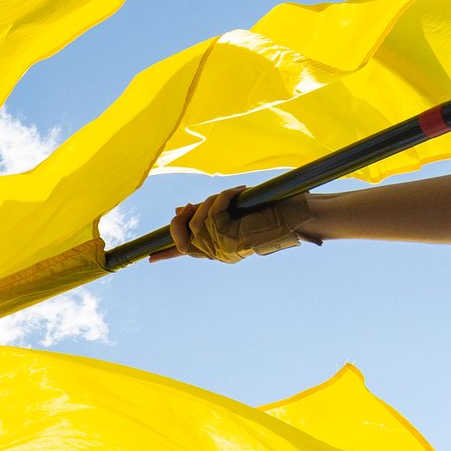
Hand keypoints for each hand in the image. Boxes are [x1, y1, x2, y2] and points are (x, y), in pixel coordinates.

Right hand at [164, 185, 314, 263]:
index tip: (149, 258)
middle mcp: (220, 252)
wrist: (301, 217)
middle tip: (188, 207)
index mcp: (221, 248)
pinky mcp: (230, 239)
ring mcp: (224, 248)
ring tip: (234, 195)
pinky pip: (211, 212)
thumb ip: (207, 213)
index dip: (166, 253)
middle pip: (180, 235)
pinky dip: (223, 197)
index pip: (186, 252)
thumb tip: (178, 209)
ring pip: (196, 220)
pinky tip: (240, 193)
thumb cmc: (275, 211)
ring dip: (211, 201)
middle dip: (181, 218)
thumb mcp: (235, 210)